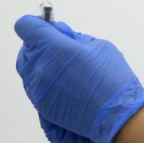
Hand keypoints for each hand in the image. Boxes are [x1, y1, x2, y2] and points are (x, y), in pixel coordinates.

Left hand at [14, 15, 143, 142]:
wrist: (117, 118)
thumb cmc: (113, 79)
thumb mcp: (100, 47)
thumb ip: (74, 38)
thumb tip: (59, 32)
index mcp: (53, 47)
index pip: (27, 27)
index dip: (36, 24)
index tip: (47, 26)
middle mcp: (39, 67)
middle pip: (26, 49)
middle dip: (39, 45)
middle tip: (61, 48)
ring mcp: (38, 89)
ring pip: (28, 70)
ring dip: (43, 65)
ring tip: (67, 69)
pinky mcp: (41, 107)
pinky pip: (36, 88)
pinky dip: (46, 83)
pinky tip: (67, 85)